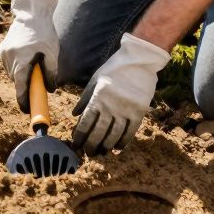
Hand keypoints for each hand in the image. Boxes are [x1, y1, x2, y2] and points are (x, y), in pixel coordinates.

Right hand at [0, 0, 59, 111]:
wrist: (31, 13)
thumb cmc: (44, 32)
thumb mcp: (52, 52)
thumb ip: (51, 72)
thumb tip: (49, 89)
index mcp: (23, 59)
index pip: (21, 86)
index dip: (23, 100)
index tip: (26, 110)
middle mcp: (10, 57)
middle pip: (17, 81)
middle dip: (25, 87)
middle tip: (36, 89)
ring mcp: (4, 53)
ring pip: (12, 73)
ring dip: (21, 76)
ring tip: (32, 66)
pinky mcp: (2, 49)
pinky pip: (9, 65)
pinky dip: (16, 67)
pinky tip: (25, 58)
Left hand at [72, 33, 170, 153]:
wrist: (139, 60)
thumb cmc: (115, 68)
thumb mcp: (96, 79)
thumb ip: (85, 97)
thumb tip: (74, 114)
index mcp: (98, 97)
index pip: (85, 122)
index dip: (80, 136)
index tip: (76, 144)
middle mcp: (111, 106)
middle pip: (99, 132)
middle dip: (91, 145)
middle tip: (88, 153)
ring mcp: (126, 110)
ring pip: (114, 134)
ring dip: (106, 146)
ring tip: (101, 152)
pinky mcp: (139, 111)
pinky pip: (130, 131)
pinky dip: (123, 142)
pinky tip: (118, 148)